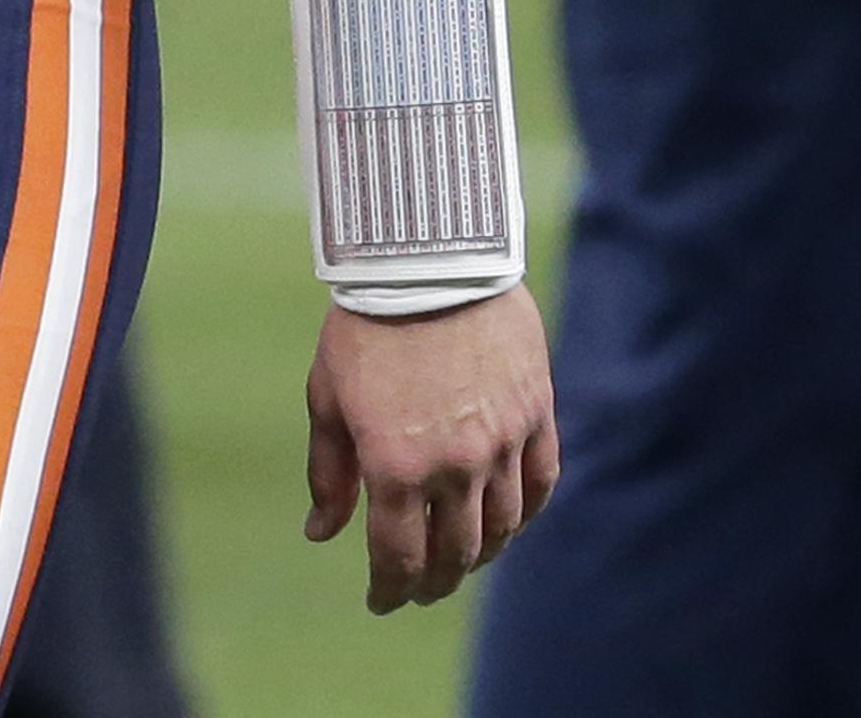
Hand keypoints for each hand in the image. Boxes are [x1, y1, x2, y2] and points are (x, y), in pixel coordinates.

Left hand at [305, 288, 556, 611]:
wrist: (428, 258)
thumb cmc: (364, 325)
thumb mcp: (327, 397)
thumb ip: (329, 472)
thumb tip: (320, 533)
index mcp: (394, 467)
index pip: (399, 559)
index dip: (390, 591)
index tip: (382, 601)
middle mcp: (454, 466)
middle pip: (454, 555)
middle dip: (434, 583)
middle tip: (420, 590)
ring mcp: (502, 443)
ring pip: (501, 528)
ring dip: (480, 555)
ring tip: (461, 559)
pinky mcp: (536, 414)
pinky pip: (540, 484)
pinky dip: (525, 513)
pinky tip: (508, 519)